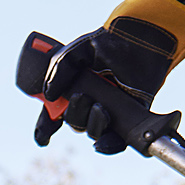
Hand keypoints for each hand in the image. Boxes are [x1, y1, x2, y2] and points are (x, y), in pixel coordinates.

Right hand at [32, 0, 184, 152]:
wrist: (140, 40)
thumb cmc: (110, 42)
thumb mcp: (76, 51)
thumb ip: (58, 69)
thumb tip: (48, 95)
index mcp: (75, 88)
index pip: (56, 113)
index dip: (46, 126)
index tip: (43, 136)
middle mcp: (90, 102)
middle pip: (74, 122)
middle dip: (73, 115)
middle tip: (81, 97)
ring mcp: (110, 110)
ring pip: (93, 131)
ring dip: (92, 124)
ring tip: (100, 107)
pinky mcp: (129, 117)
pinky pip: (116, 141)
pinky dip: (108, 145)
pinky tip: (102, 143)